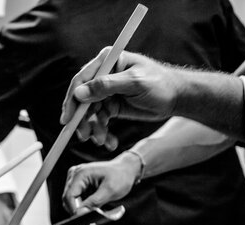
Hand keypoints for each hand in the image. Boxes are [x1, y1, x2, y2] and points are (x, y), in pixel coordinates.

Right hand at [60, 48, 179, 146]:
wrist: (176, 98)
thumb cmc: (160, 84)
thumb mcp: (134, 83)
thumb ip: (106, 86)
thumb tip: (79, 93)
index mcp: (107, 62)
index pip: (82, 80)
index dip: (72, 100)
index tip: (68, 119)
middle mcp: (103, 75)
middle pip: (83, 99)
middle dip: (83, 119)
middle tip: (84, 135)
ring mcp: (106, 92)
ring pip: (90, 113)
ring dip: (94, 129)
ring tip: (102, 141)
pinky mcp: (112, 106)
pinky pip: (100, 120)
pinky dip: (103, 132)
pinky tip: (110, 142)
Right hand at [62, 151, 141, 212]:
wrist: (126, 170)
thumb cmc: (121, 177)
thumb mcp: (109, 191)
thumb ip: (93, 202)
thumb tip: (80, 214)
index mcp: (81, 173)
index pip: (69, 196)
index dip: (75, 210)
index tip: (85, 221)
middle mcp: (75, 174)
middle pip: (68, 199)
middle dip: (79, 210)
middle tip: (93, 219)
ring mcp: (75, 178)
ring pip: (71, 200)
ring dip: (82, 208)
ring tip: (97, 210)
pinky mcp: (78, 183)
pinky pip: (76, 198)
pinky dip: (84, 205)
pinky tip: (95, 205)